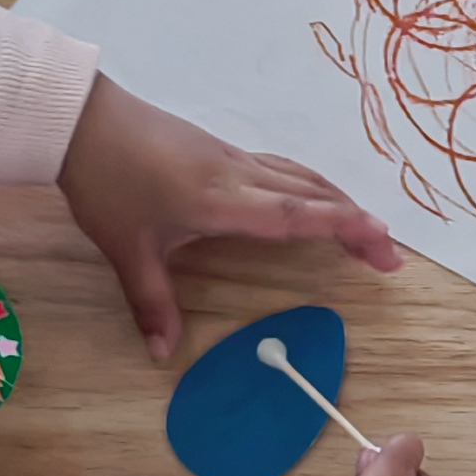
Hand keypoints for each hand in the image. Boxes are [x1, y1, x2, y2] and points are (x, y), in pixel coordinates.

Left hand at [59, 75, 401, 362]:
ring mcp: (235, 159)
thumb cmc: (106, 184)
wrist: (84, 121)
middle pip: (314, 195)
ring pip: (303, 177)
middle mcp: (240, 176)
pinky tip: (316, 199)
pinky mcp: (226, 152)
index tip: (382, 241)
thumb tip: (163, 354)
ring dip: (341, 202)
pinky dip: (315, 188)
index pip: (294, 215)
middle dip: (357, 223)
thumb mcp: (125, 249)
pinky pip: (286, 170)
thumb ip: (151, 301)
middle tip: (391, 256)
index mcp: (221, 201)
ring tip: (366, 231)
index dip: (341, 227)